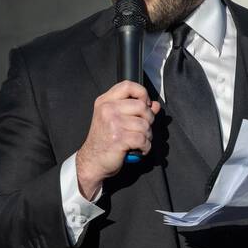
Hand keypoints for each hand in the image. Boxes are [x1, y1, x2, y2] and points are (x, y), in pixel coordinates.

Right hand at [74, 81, 159, 199]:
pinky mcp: (119, 138)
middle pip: (142, 106)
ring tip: (139, 141)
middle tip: (142, 129)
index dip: (142, 93)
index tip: (145, 104)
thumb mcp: (116, 120)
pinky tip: (138, 149)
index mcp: (105, 102)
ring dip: (147, 136)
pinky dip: (145, 147)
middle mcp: (108, 109)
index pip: (128, 85)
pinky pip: (143, 139)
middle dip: (148, 120)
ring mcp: (113, 123)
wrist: (92, 161)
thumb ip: (135, 110)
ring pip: (145, 125)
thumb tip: (155, 105)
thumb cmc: (103, 141)